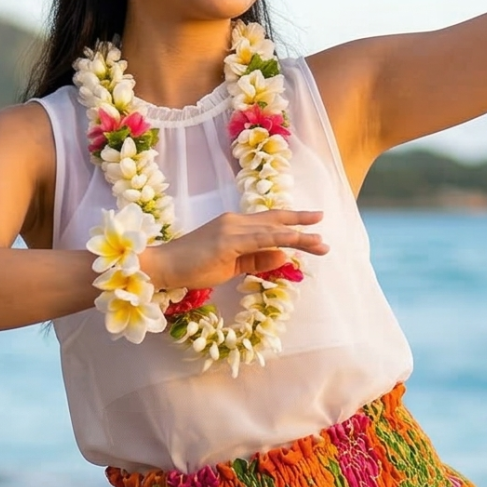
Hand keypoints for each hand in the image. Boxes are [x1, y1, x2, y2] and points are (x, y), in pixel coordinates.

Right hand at [140, 210, 328, 291]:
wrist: (164, 266)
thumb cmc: (192, 266)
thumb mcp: (231, 265)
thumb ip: (256, 260)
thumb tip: (282, 256)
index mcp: (235, 226)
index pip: (269, 221)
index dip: (291, 220)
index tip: (313, 221)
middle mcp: (235, 222)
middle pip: (275, 220)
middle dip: (301, 223)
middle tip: (323, 225)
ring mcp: (231, 230)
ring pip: (272, 230)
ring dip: (298, 235)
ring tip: (320, 243)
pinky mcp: (227, 242)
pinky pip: (260, 240)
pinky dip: (279, 239)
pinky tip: (295, 241)